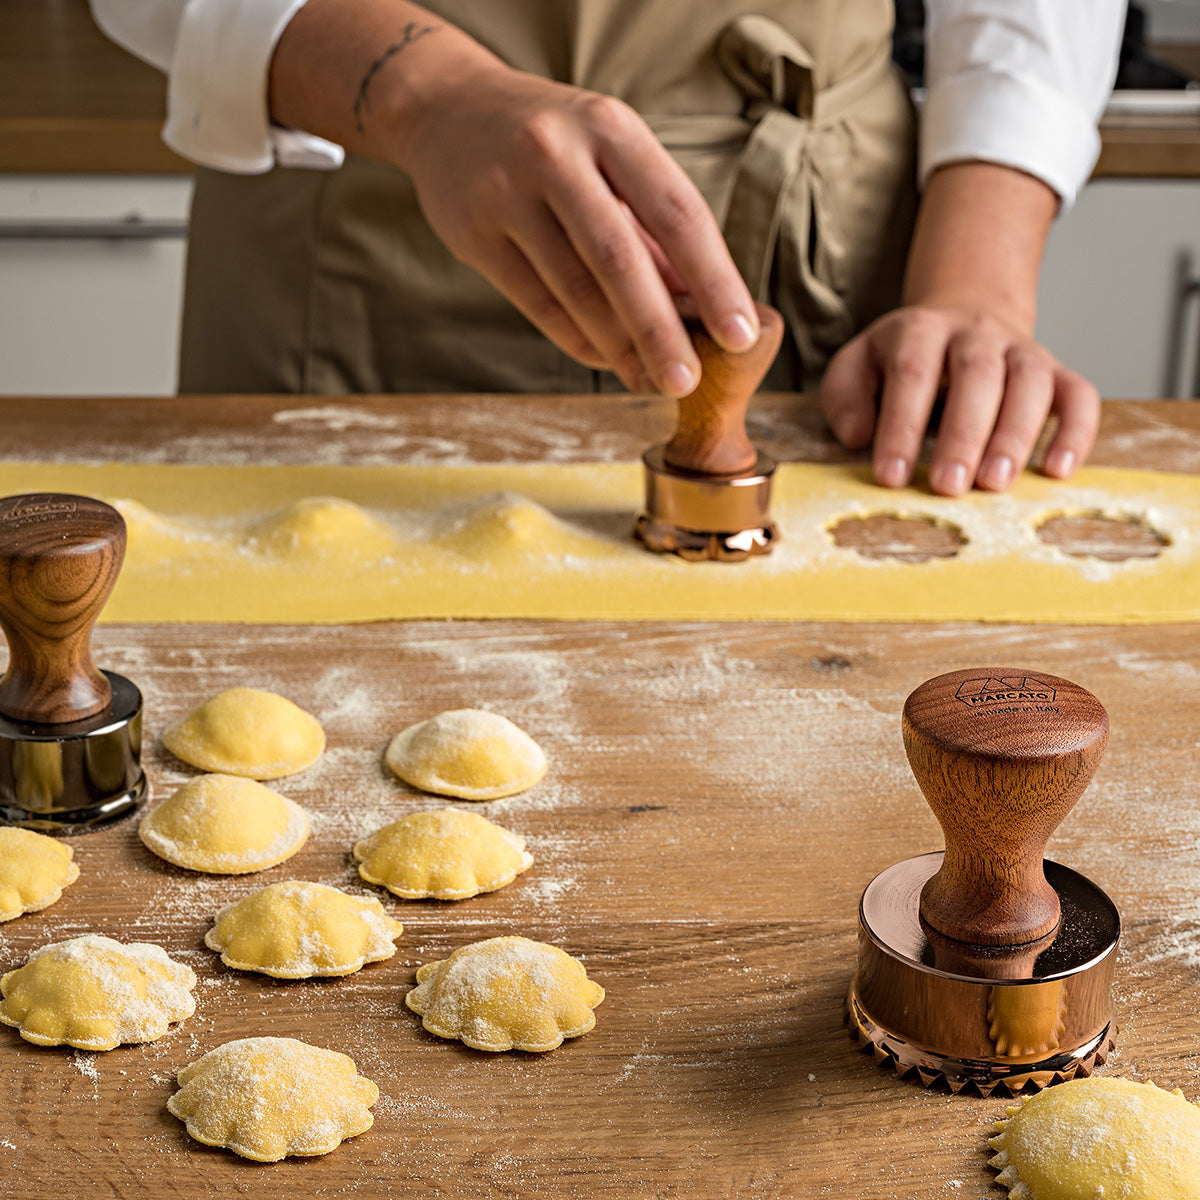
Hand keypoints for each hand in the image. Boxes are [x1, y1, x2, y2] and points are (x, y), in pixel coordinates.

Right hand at [396, 60, 759, 394]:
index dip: (714, 279)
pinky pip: (536, 302)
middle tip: (687, 382)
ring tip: (650, 381)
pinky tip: (607, 361)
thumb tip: (702, 306)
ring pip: (574, 289)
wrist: (446, 109)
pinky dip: (577, 339)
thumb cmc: (552, 142)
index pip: (676, 212)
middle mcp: (558, 154)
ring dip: (619, 347)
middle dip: (660, 329)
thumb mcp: (609, 157)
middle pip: (620, 258)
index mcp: (611, 129)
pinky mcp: (474, 233)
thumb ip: (652, 228)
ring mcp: (509, 193)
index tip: (740, 334)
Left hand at [818, 303, 1100, 495]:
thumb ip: (845, 396)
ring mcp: (1022, 350)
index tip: (891, 477)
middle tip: (947, 487)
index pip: (911, 372)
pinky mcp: (1058, 372)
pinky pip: (1079, 395)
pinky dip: (1076, 432)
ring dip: (1015, 436)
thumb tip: (857, 435)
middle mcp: (977, 333)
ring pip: (1030, 383)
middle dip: (962, 435)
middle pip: (977, 376)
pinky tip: (1057, 471)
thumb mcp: (858, 365)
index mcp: (921, 329)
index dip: (901, 426)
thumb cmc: (902, 360)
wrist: (964, 320)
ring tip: (995, 484)